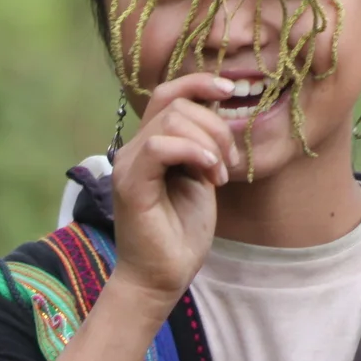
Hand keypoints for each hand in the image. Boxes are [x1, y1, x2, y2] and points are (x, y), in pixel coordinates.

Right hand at [107, 73, 237, 307]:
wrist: (162, 277)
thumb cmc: (181, 233)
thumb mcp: (201, 178)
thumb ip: (203, 146)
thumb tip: (220, 111)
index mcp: (150, 145)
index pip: (168, 92)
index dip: (199, 83)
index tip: (232, 90)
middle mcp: (133, 150)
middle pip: (176, 103)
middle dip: (216, 126)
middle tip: (229, 163)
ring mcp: (127, 165)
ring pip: (171, 120)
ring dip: (208, 142)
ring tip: (219, 175)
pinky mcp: (130, 185)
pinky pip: (158, 147)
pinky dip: (192, 152)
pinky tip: (210, 174)